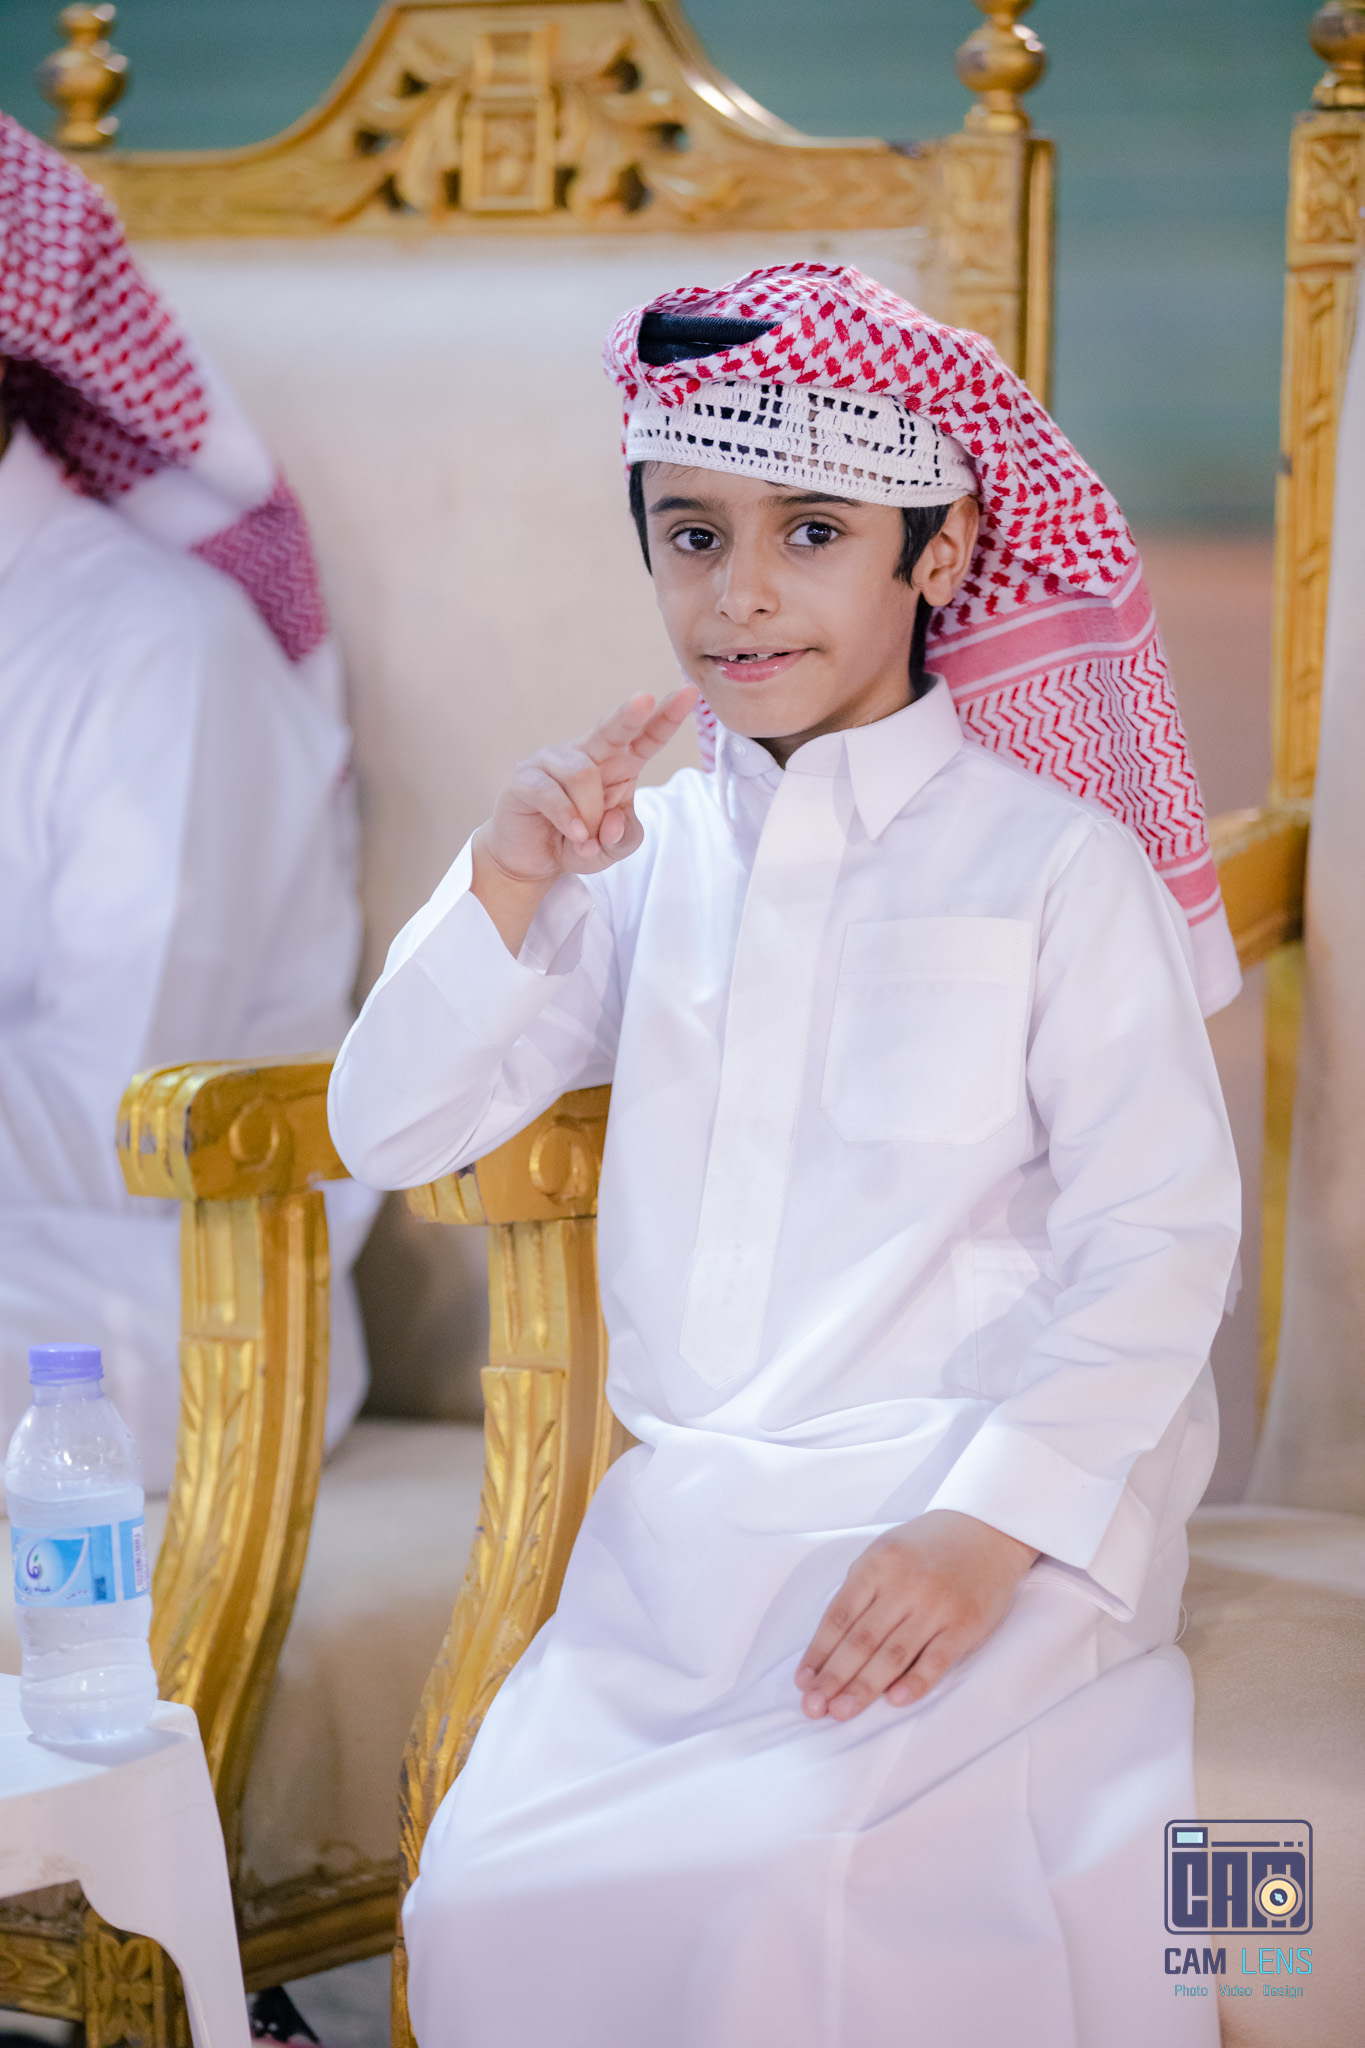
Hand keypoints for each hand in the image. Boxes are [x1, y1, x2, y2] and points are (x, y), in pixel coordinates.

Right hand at [472, 686, 697, 954]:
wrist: (532, 860)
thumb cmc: (579, 843)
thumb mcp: (614, 848)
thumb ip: (624, 836)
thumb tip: (610, 822)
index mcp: (618, 763)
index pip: (646, 737)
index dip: (666, 717)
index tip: (689, 694)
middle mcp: (587, 753)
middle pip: (612, 729)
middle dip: (630, 714)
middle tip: (644, 700)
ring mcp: (552, 761)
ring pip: (583, 775)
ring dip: (590, 815)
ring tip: (586, 838)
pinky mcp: (524, 777)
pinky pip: (552, 792)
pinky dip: (568, 819)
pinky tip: (575, 835)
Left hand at [795, 1510, 1037, 1721]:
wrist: (987, 1531)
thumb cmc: (927, 1546)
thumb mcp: (885, 1551)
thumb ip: (860, 1588)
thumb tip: (834, 1640)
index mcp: (878, 1565)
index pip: (839, 1617)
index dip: (818, 1652)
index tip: (803, 1681)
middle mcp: (904, 1585)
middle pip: (861, 1640)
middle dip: (833, 1677)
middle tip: (813, 1707)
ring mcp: (936, 1606)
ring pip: (893, 1655)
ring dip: (864, 1687)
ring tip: (841, 1711)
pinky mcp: (964, 1625)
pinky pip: (936, 1660)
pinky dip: (915, 1682)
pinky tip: (894, 1700)